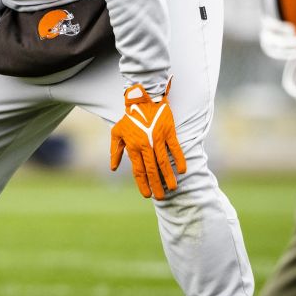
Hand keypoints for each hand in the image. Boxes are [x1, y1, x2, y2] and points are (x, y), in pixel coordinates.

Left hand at [109, 81, 185, 197]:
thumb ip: (115, 151)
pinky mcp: (169, 132)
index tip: (147, 195)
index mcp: (133, 146)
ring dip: (168, 177)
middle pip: (151, 170)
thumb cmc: (130, 117)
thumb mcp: (117, 132)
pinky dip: (179, 160)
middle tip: (160, 197)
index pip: (138, 170)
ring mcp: (158, 139)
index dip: (142, 183)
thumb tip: (113, 168)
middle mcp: (145, 145)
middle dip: (156, 185)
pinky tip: (182, 170)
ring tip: (172, 188)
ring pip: (164, 162)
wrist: (143, 99)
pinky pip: (175, 149)